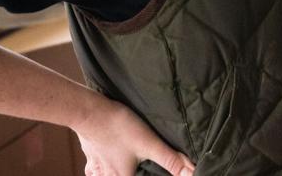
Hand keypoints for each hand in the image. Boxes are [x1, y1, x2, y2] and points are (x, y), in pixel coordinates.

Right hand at [73, 98, 194, 175]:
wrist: (89, 112)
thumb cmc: (118, 128)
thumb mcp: (149, 143)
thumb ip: (171, 160)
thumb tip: (192, 173)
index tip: (145, 173)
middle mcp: (106, 175)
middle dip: (129, 174)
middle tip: (136, 169)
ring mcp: (95, 165)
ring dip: (112, 173)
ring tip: (121, 167)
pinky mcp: (88, 152)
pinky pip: (93, 166)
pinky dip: (99, 165)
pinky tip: (104, 156)